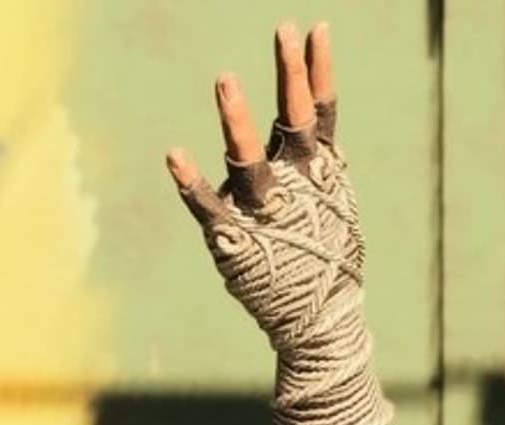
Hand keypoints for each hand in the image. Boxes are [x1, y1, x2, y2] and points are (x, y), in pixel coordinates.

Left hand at [166, 23, 358, 351]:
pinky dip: (191, 181)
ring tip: (226, 77)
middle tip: (283, 30)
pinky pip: (208, 205)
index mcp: (318, 169)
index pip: (319, 108)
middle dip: (289, 74)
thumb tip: (309, 115)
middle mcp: (294, 182)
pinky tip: (173, 154)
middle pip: (294, 117)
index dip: (317, 69)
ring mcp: (264, 208)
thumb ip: (316, 158)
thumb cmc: (321, 253)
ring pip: (252, 156)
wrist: (318, 316)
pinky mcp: (233, 236)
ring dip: (237, 118)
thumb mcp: (331, 199)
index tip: (316, 28)